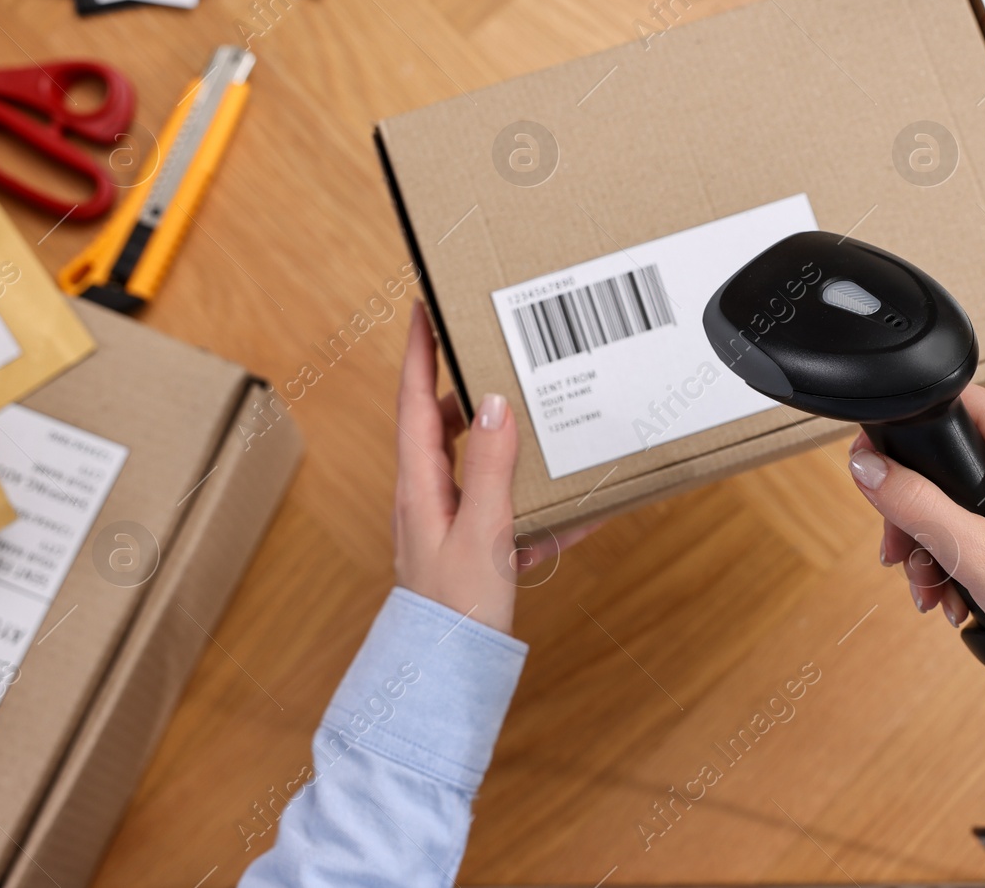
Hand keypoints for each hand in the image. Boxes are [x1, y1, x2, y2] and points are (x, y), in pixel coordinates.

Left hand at [392, 304, 594, 633]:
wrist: (447, 678)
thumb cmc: (456, 612)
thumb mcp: (481, 533)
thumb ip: (491, 468)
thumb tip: (496, 403)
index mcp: (419, 487)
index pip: (413, 402)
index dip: (417, 352)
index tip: (421, 305)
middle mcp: (427, 499)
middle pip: (438, 426)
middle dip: (461, 385)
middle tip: (486, 350)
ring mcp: (447, 525)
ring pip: (472, 464)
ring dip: (499, 438)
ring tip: (532, 414)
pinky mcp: (471, 550)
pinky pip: (501, 509)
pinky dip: (531, 503)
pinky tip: (572, 511)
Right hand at [847, 386, 984, 663]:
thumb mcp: (974, 556)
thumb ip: (913, 503)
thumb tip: (865, 463)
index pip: (946, 404)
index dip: (901, 442)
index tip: (881, 485)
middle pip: (956, 450)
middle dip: (921, 512)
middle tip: (907, 561)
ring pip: (977, 479)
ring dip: (947, 534)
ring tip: (941, 588)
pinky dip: (980, 533)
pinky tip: (969, 580)